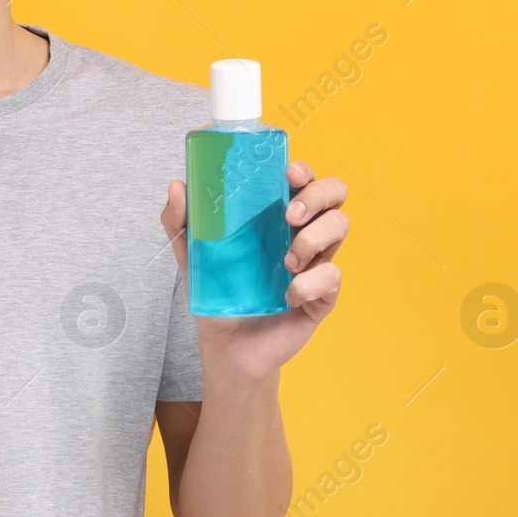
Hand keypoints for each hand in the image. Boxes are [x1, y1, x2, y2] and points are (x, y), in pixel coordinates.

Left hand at [160, 160, 348, 383]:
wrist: (226, 346)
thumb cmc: (217, 294)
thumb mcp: (191, 256)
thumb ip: (181, 222)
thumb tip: (177, 186)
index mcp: (274, 215)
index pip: (302, 179)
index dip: (304, 170)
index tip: (287, 173)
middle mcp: (301, 232)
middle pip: (334, 194)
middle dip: (318, 195)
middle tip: (288, 216)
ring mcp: (316, 262)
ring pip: (340, 226)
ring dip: (313, 238)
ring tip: (285, 262)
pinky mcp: (323, 294)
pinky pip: (333, 276)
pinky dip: (310, 283)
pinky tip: (287, 295)